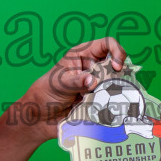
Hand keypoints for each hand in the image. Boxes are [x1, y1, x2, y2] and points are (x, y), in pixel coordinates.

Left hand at [11, 37, 127, 144]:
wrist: (42, 117)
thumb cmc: (47, 92)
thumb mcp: (60, 83)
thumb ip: (76, 81)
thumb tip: (92, 81)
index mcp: (83, 54)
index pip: (107, 44)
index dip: (116, 52)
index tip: (116, 67)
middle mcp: (94, 66)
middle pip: (116, 64)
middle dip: (118, 75)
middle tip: (110, 88)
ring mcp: (98, 83)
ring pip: (117, 82)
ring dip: (115, 91)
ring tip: (105, 100)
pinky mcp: (99, 99)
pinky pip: (113, 99)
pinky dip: (113, 103)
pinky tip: (107, 109)